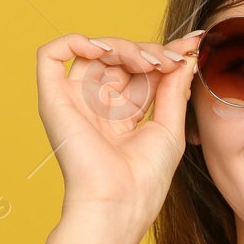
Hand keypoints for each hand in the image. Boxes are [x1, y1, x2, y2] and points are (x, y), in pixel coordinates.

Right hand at [34, 29, 201, 228]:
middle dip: (149, 51)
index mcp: (123, 115)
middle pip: (120, 58)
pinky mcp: (53, 99)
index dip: (165, 55)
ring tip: (150, 62)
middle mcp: (97, 105)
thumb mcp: (170, 126)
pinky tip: (104, 50)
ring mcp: (75, 101)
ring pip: (94, 52)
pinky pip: (49, 56)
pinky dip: (74, 42)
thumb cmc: (145, 178)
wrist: (119, 201)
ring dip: (125, 47)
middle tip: (173, 59)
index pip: (141, 71)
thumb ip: (174, 88)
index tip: (193, 45)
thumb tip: (186, 55)